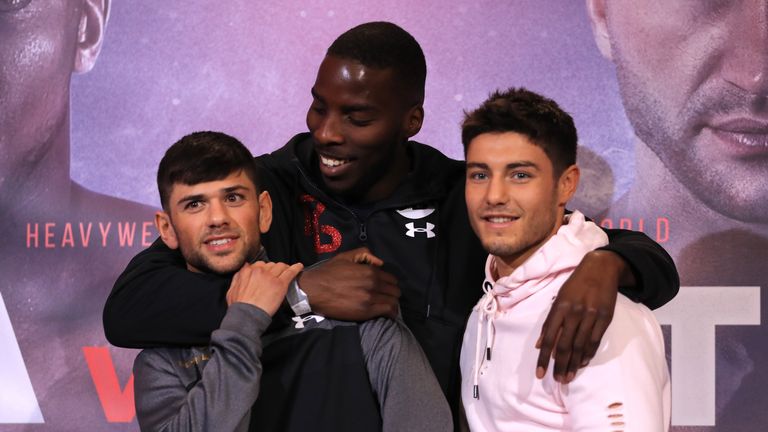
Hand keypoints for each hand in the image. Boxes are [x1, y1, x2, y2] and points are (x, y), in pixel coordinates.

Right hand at [227, 261, 303, 315]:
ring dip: (284, 268)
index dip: (264, 269)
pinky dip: (296, 268)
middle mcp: (259, 271)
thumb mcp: (231, 290)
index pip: (259, 265)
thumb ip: (237, 278)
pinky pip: (290, 272)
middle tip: (277, 276)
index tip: (267, 273)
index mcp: (247, 271)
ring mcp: (270, 277)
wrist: (246, 315)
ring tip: (287, 271)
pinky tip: (299, 266)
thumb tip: (243, 269)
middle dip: (274, 269)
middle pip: (270, 265)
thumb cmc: (238, 307)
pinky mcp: (280, 284)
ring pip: (280, 266)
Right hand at [298, 247, 399, 319]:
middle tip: (386, 296)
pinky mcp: (365, 312)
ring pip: (393, 302)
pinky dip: (390, 312)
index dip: (390, 283)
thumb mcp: (346, 256)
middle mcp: (373, 284)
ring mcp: (370, 299)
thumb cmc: (328, 272)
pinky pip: (387, 312)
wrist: (313, 290)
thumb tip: (380, 263)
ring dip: (392, 303)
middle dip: (392, 293)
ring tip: (387, 305)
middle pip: (395, 291)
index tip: (386, 287)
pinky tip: (388, 313)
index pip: (392, 279)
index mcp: (370, 271)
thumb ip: (365, 254)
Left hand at [535, 250, 623, 382]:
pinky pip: (595, 340)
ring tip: (568, 377)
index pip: (549, 338)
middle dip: (560, 365)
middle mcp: (574, 312)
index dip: (543, 357)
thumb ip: (549, 322)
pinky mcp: (605, 317)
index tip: (540, 373)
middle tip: (557, 380)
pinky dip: (588, 353)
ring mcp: (591, 315)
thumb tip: (538, 345)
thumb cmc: (575, 284)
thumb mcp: (558, 298)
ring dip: (574, 364)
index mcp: (559, 307)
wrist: (601, 268)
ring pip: (580, 346)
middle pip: (565, 345)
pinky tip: (583, 362)